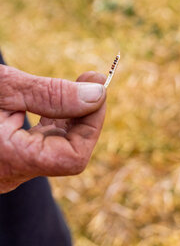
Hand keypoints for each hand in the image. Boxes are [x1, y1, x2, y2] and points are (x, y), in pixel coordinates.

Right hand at [0, 65, 105, 192]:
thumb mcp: (4, 87)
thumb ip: (50, 94)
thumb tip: (98, 95)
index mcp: (9, 160)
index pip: (72, 157)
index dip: (92, 124)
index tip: (98, 89)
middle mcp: (12, 172)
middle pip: (68, 150)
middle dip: (85, 113)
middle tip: (91, 78)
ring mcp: (11, 166)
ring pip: (57, 145)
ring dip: (73, 114)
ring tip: (80, 83)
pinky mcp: (10, 155)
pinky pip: (42, 141)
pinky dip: (55, 118)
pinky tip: (57, 98)